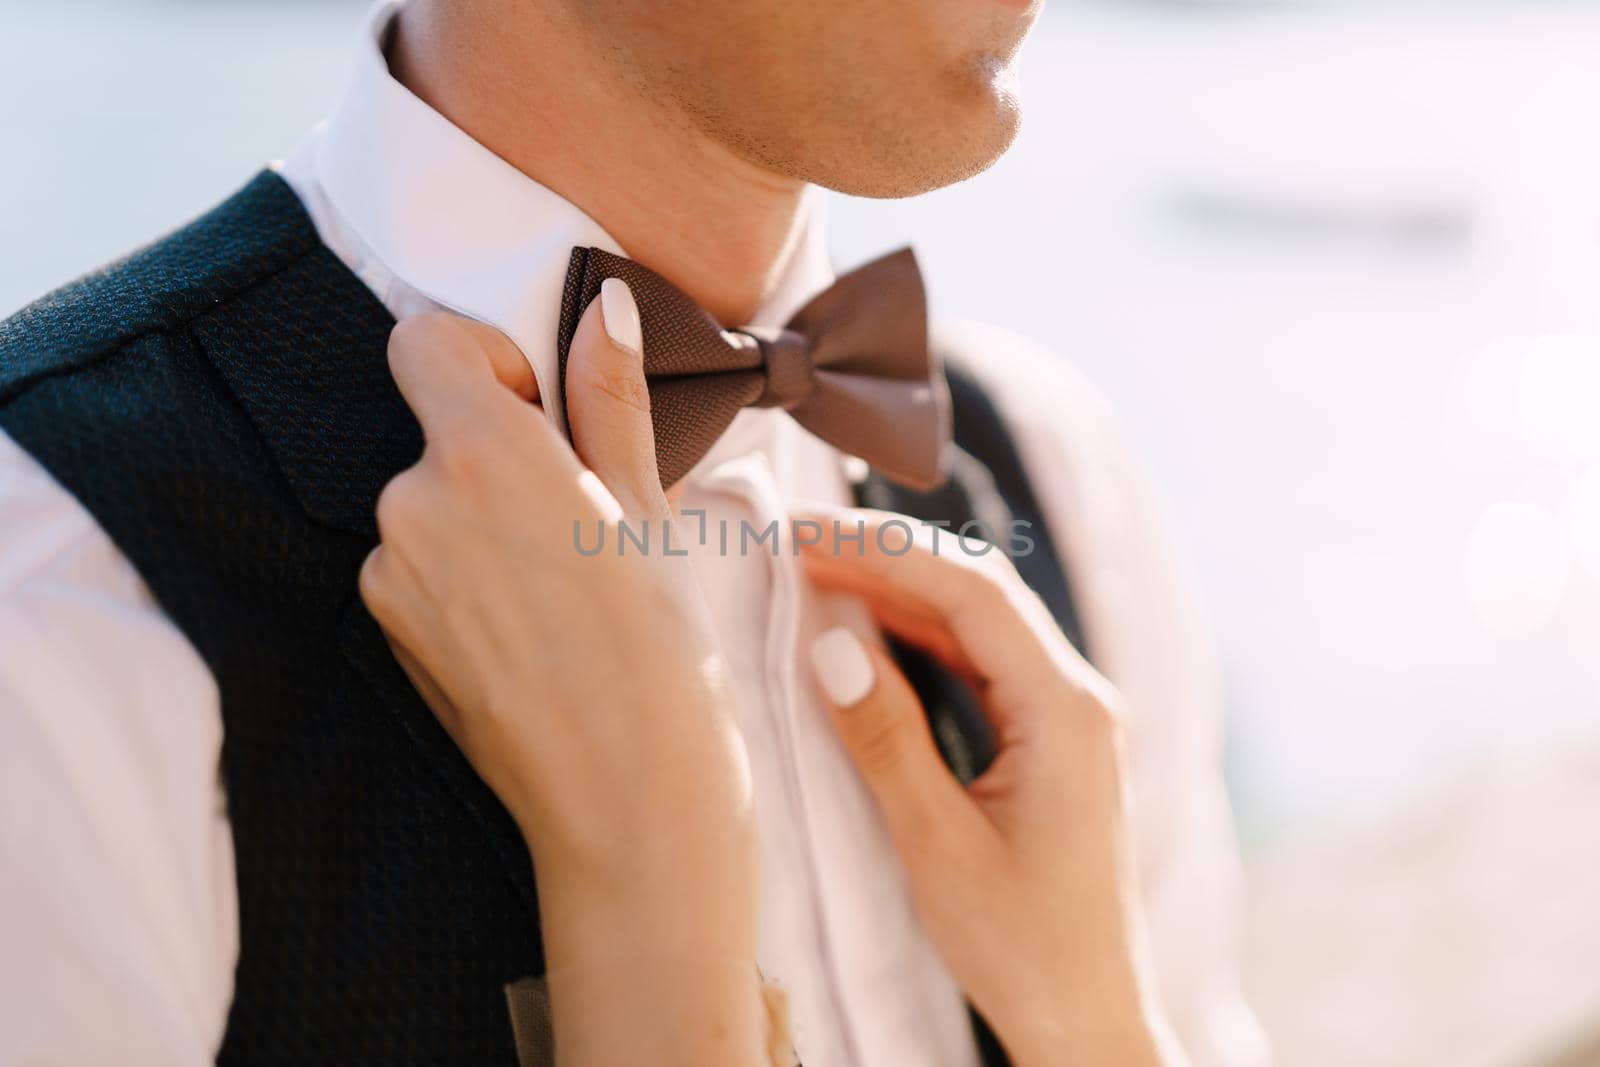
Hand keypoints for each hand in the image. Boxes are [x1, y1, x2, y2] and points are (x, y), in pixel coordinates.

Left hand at [359, 291, 765, 1064]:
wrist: (625, 795)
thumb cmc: (658, 650)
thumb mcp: (646, 509)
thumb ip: (610, 398)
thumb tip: (601, 305)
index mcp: (482, 453)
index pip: (422, 342)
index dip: (482, 356)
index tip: (541, 404)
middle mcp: (412, 504)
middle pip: (435, 429)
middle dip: (498, 451)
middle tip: (577, 515)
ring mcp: (388, 574)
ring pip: (429, 503)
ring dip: (480, 518)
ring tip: (561, 587)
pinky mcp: (384, 632)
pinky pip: (414, 567)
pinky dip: (460, 577)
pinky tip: (528, 629)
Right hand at [799, 511, 1186, 1066]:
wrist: (1086, 1016)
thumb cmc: (1021, 946)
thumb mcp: (938, 848)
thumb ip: (887, 743)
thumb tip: (831, 646)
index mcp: (1066, 713)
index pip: (973, 595)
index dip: (885, 552)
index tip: (805, 534)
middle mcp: (1078, 700)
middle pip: (980, 594)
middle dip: (889, 559)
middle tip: (797, 541)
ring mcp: (1068, 718)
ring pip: (980, 624)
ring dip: (902, 594)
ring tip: (818, 572)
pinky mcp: (1049, 740)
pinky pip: (983, 665)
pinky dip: (922, 640)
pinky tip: (870, 631)